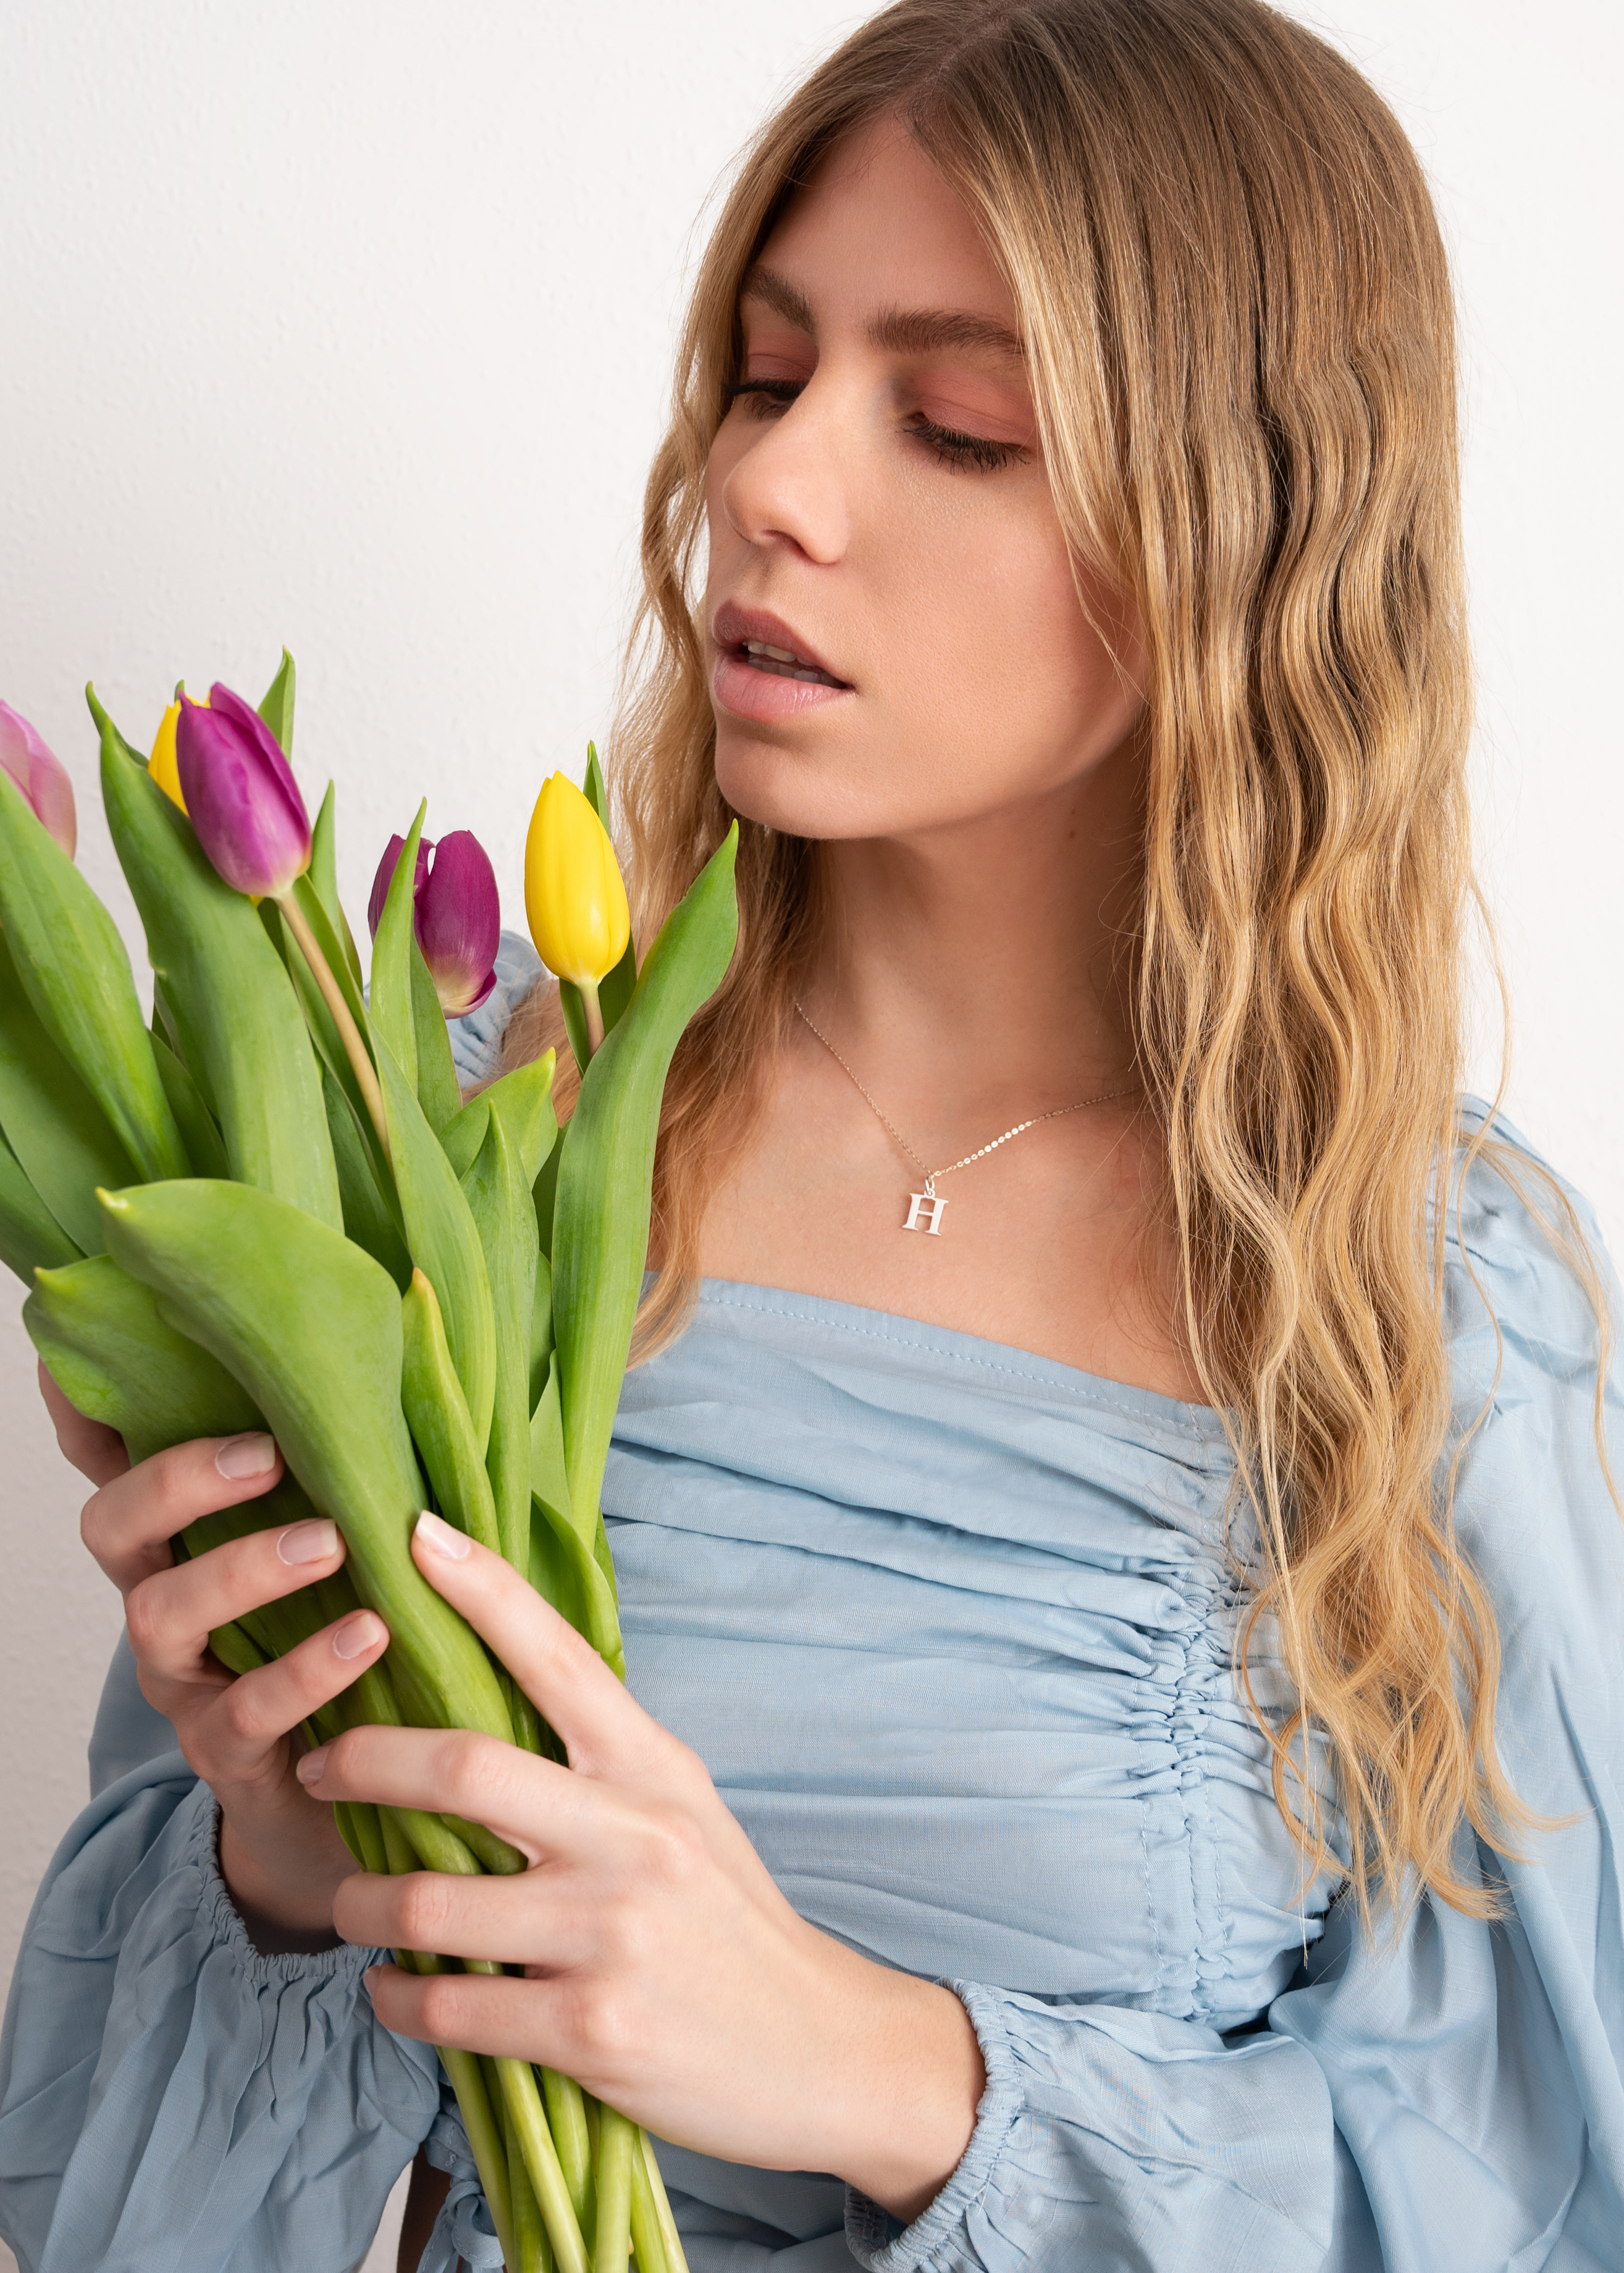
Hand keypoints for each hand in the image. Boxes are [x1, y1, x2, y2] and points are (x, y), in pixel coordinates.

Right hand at [45, 1364, 390, 1947]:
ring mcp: (185, 1679)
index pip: (113, 1462)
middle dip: (177, 1481)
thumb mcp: (334, 1547)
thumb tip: (369, 1350)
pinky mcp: (229, 1752)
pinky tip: (366, 1635)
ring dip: (242, 1569)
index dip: (83, 1412)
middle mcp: (163, 1599)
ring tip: (329, 1544)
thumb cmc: (338, 1641)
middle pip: (114, 1526)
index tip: (69, 1358)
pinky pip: (248, 1711)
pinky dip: (307, 1669)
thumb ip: (336, 1470)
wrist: (342, 1798)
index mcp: (184, 1538)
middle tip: (266, 1454)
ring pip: (165, 1614)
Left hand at [306, 1514, 984, 2221]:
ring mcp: (609, 1933)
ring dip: (359, 1905)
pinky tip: (393, 1988)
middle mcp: (632, 1835)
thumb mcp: (682, 1808)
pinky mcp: (588, 2028)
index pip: (556, 1655)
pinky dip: (395, 1997)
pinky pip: (446, 2003)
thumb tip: (484, 1696)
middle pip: (461, 1767)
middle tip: (316, 1765)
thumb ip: (598, 1758)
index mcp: (652, 1766)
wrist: (814, 2045)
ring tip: (350, 1906)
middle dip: (361, 1759)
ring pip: (429, 1901)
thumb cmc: (725, 1918)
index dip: (481, 1589)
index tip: (414, 1535)